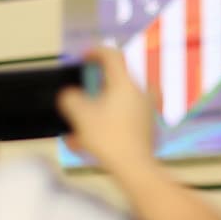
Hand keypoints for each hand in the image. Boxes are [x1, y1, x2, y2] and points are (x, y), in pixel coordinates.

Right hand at [57, 47, 156, 169]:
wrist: (135, 167)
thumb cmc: (109, 139)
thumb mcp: (81, 116)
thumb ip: (70, 99)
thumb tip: (70, 95)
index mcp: (125, 81)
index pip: (111, 55)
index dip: (95, 52)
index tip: (84, 58)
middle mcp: (140, 89)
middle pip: (119, 75)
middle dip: (100, 80)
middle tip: (88, 86)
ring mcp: (148, 106)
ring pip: (123, 95)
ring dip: (105, 101)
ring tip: (89, 116)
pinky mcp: (150, 123)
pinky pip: (129, 112)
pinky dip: (113, 116)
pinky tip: (98, 134)